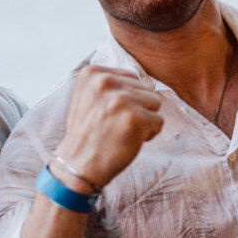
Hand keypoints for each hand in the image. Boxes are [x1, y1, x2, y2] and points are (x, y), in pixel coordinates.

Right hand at [54, 66, 164, 190]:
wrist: (78, 164)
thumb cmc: (88, 133)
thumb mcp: (89, 96)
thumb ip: (112, 84)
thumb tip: (145, 81)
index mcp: (93, 73)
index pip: (132, 78)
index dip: (127, 99)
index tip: (108, 114)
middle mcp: (106, 81)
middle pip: (146, 89)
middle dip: (137, 108)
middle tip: (115, 125)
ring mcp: (121, 99)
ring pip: (155, 103)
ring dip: (144, 120)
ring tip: (121, 131)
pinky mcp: (134, 118)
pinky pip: (159, 122)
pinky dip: (149, 134)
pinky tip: (128, 140)